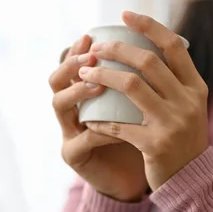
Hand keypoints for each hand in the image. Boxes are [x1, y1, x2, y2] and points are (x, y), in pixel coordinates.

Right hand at [50, 34, 147, 201]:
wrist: (137, 175)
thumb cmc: (141, 133)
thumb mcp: (140, 101)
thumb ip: (139, 78)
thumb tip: (157, 41)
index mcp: (83, 92)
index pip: (71, 64)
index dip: (77, 49)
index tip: (91, 36)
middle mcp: (71, 109)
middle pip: (55, 80)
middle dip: (71, 65)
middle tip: (92, 57)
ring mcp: (68, 132)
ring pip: (59, 104)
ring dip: (78, 91)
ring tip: (98, 84)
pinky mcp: (73, 154)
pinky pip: (84, 138)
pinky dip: (101, 129)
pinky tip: (115, 126)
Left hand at [78, 11, 209, 190]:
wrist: (192, 180)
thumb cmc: (182, 137)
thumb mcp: (189, 105)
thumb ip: (172, 79)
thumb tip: (143, 45)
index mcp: (196, 87)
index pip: (174, 45)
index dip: (149, 26)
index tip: (125, 15)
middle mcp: (188, 101)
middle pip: (148, 61)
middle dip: (117, 49)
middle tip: (96, 48)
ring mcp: (173, 123)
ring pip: (131, 86)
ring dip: (102, 75)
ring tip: (84, 72)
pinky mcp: (155, 145)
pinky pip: (119, 125)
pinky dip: (100, 119)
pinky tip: (88, 116)